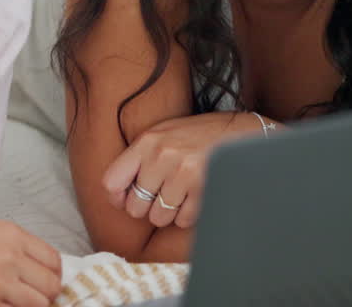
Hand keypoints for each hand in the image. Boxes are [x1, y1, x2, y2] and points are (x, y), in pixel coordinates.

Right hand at [0, 218, 61, 306]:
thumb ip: (10, 248)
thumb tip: (32, 270)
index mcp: (11, 235)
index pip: (53, 261)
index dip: (52, 276)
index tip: (44, 284)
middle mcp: (10, 257)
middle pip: (51, 286)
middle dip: (45, 296)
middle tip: (29, 299)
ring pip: (37, 306)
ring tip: (9, 304)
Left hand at [101, 111, 278, 228]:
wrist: (240, 131)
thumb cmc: (198, 135)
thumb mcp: (163, 134)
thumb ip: (139, 157)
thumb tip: (117, 192)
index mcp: (147, 142)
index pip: (111, 181)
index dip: (117, 197)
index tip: (125, 200)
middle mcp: (161, 157)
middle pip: (135, 207)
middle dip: (146, 208)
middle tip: (161, 197)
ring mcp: (183, 174)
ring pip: (159, 217)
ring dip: (169, 213)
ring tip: (180, 195)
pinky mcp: (203, 189)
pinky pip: (182, 220)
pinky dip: (188, 215)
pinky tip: (195, 197)